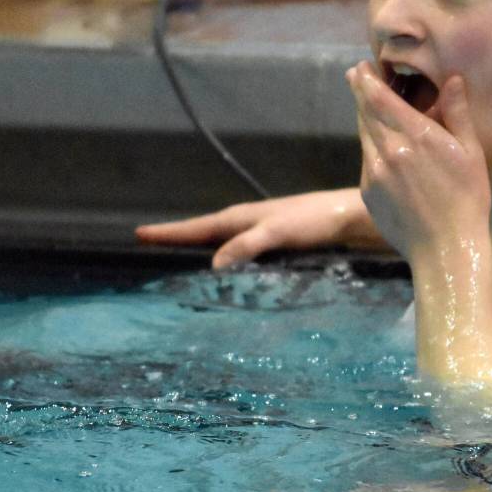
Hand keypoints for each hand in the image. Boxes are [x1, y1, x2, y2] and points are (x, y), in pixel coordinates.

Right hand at [135, 188, 385, 267]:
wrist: (352, 218)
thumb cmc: (315, 221)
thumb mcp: (278, 233)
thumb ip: (247, 246)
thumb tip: (213, 266)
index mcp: (243, 217)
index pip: (198, 227)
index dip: (169, 232)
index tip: (138, 234)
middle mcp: (250, 222)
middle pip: (206, 232)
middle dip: (179, 239)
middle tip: (151, 246)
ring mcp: (265, 232)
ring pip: (225, 242)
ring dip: (203, 250)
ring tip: (182, 263)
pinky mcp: (281, 244)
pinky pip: (243, 252)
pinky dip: (229, 260)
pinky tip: (232, 274)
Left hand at [346, 61, 490, 257]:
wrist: (445, 249)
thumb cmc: (468, 200)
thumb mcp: (470, 153)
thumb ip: (457, 113)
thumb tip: (452, 79)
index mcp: (415, 136)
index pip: (380, 98)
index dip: (368, 80)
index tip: (361, 66)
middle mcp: (388, 150)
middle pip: (365, 112)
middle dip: (360, 91)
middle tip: (356, 75)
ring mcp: (374, 172)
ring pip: (364, 135)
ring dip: (364, 117)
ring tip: (367, 105)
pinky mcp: (368, 192)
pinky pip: (367, 161)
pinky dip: (372, 147)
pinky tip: (384, 149)